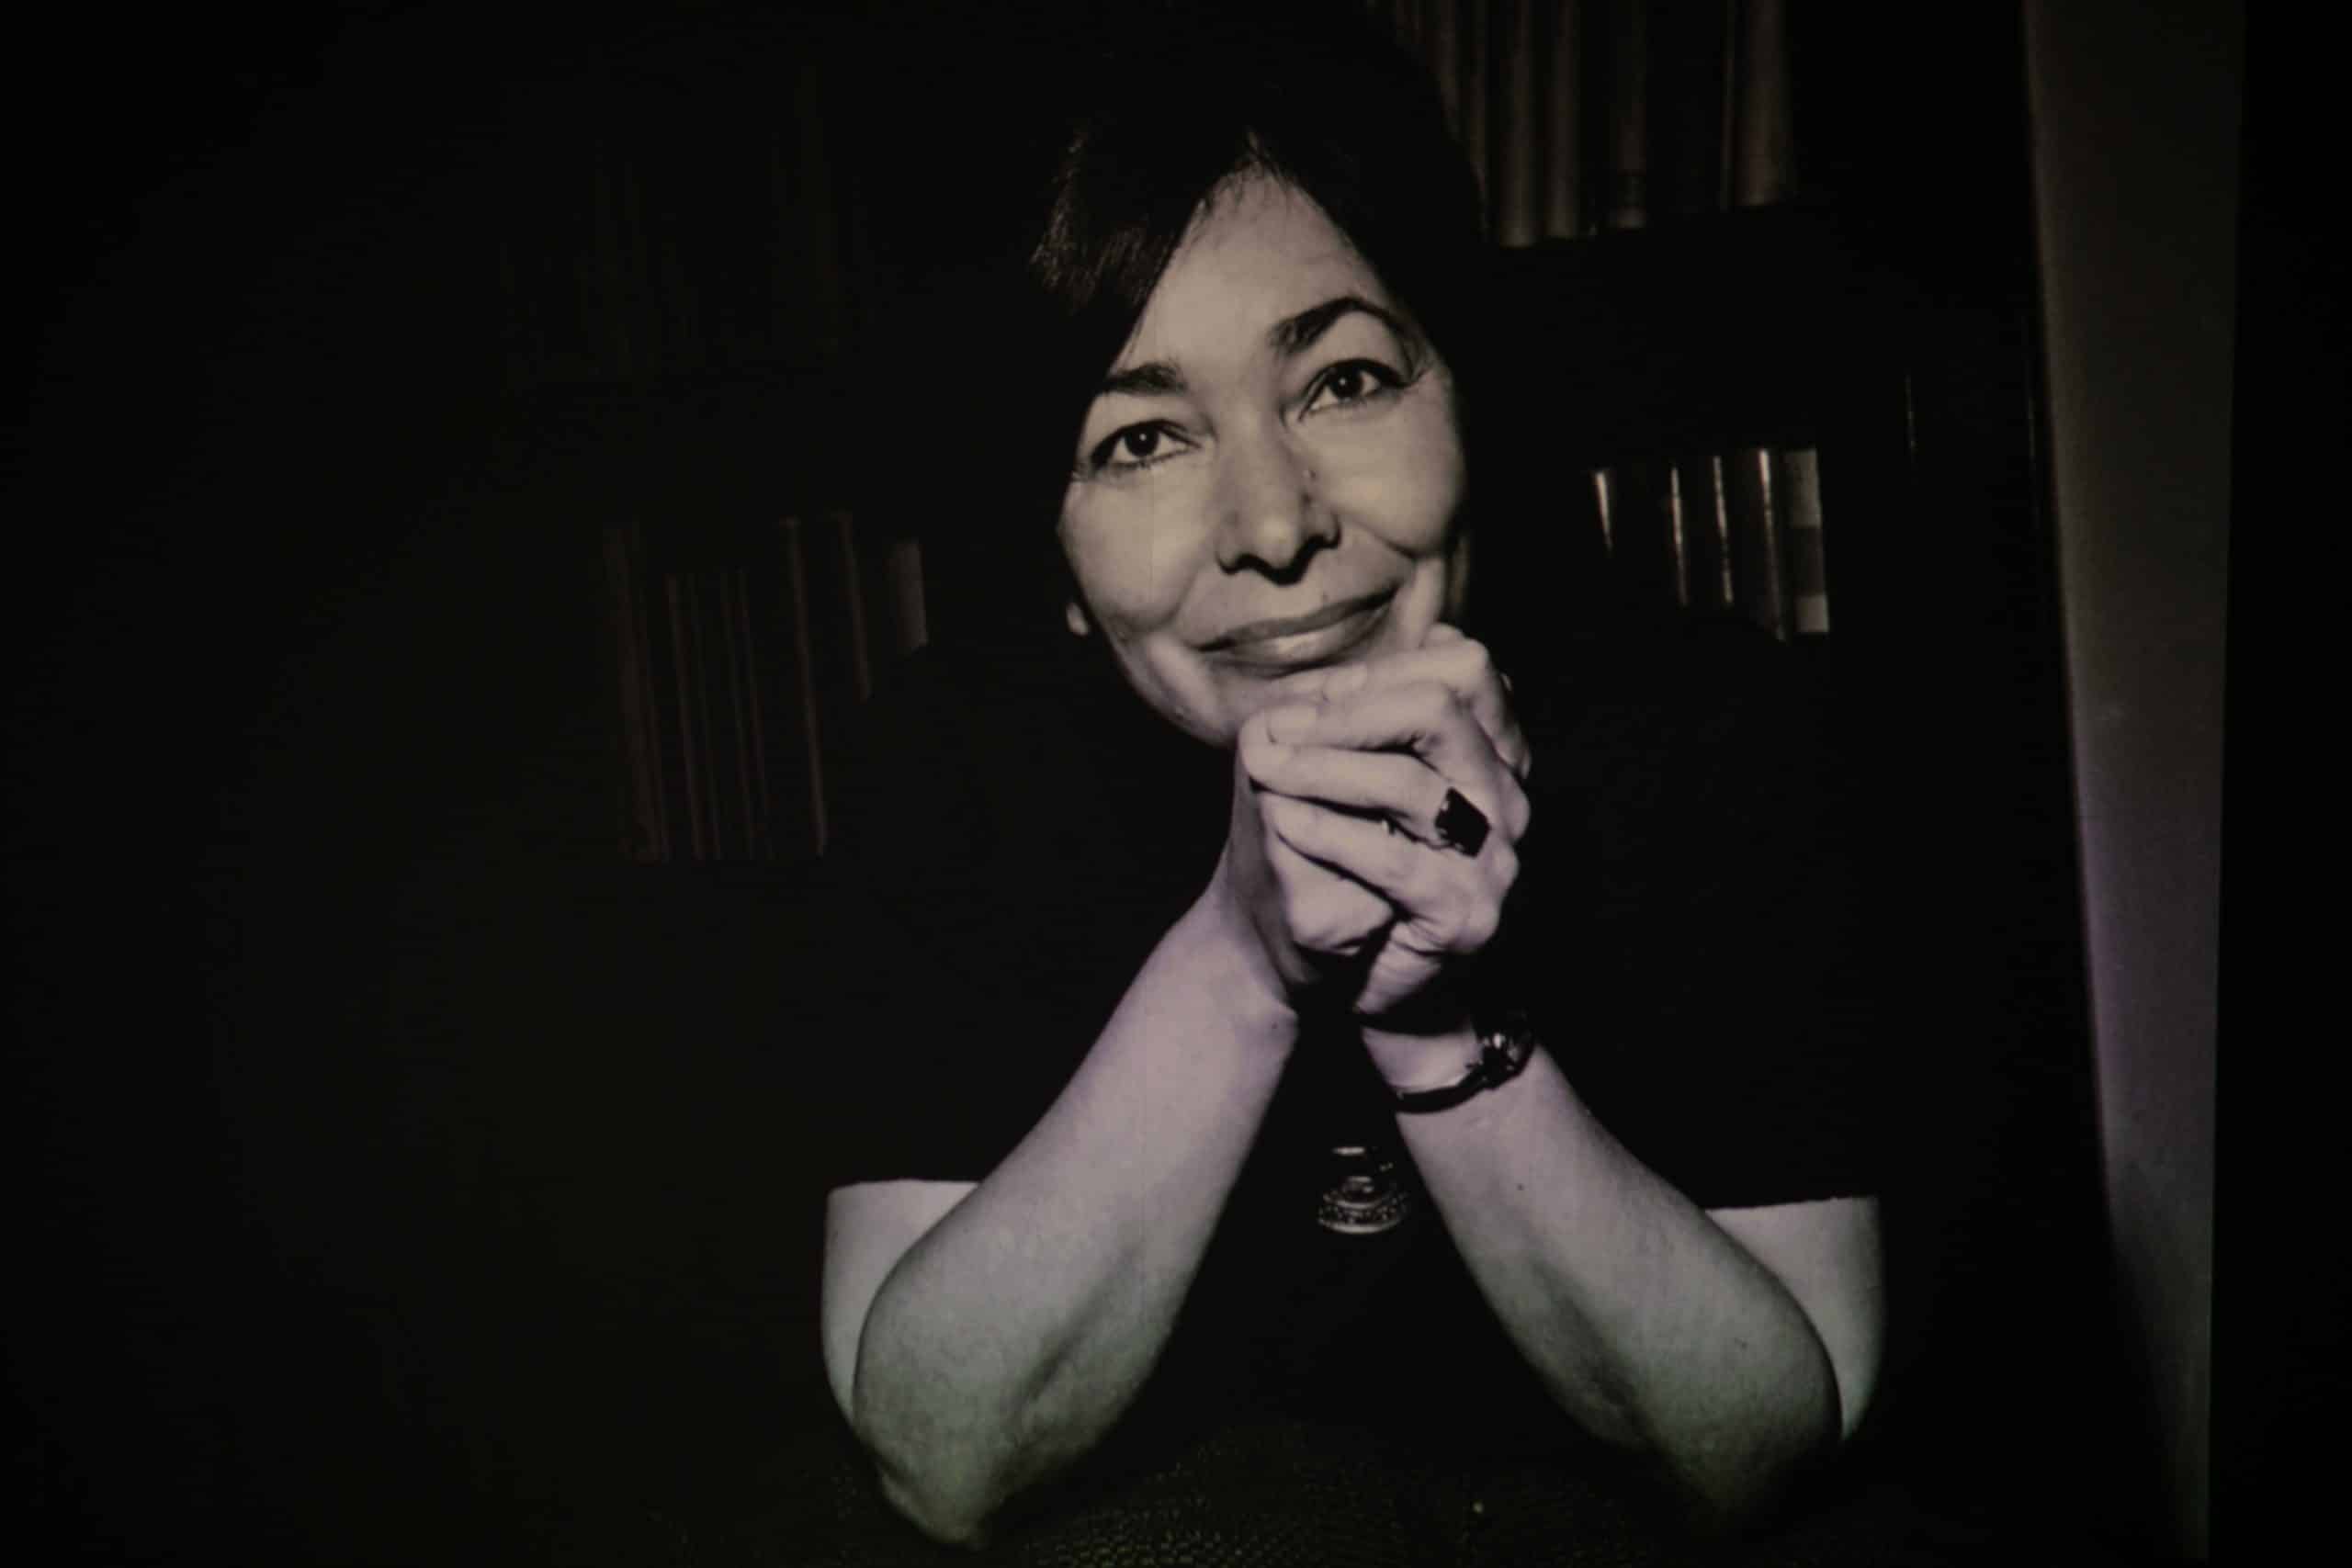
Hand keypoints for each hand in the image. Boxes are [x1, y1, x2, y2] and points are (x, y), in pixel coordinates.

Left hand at [1236, 626, 1530, 1031]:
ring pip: (1411, 784)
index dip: (1385, 672)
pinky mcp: (1464, 916)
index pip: (1467, 670)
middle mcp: (1507, 801)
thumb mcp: (1367, 779)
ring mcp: (1495, 861)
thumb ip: (1386, 714)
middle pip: (1443, 708)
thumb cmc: (1355, 872)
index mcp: (1493, 757)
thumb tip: (1426, 629)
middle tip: (1286, 729)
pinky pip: (1393, 862)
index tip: (1319, 698)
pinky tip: (1284, 822)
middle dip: (1353, 712)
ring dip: (1326, 769)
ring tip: (1269, 771)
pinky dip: (1330, 835)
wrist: (1367, 985)